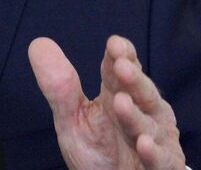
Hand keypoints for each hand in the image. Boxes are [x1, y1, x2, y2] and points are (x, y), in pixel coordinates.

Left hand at [28, 36, 184, 169]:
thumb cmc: (98, 150)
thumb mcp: (72, 119)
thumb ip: (59, 86)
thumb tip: (38, 43)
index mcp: (120, 95)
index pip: (121, 70)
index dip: (121, 56)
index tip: (114, 44)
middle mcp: (143, 112)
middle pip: (140, 92)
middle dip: (132, 79)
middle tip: (121, 66)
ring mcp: (156, 138)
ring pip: (148, 124)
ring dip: (135, 115)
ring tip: (121, 103)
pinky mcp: (162, 166)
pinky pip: (160, 159)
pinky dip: (153, 152)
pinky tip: (144, 144)